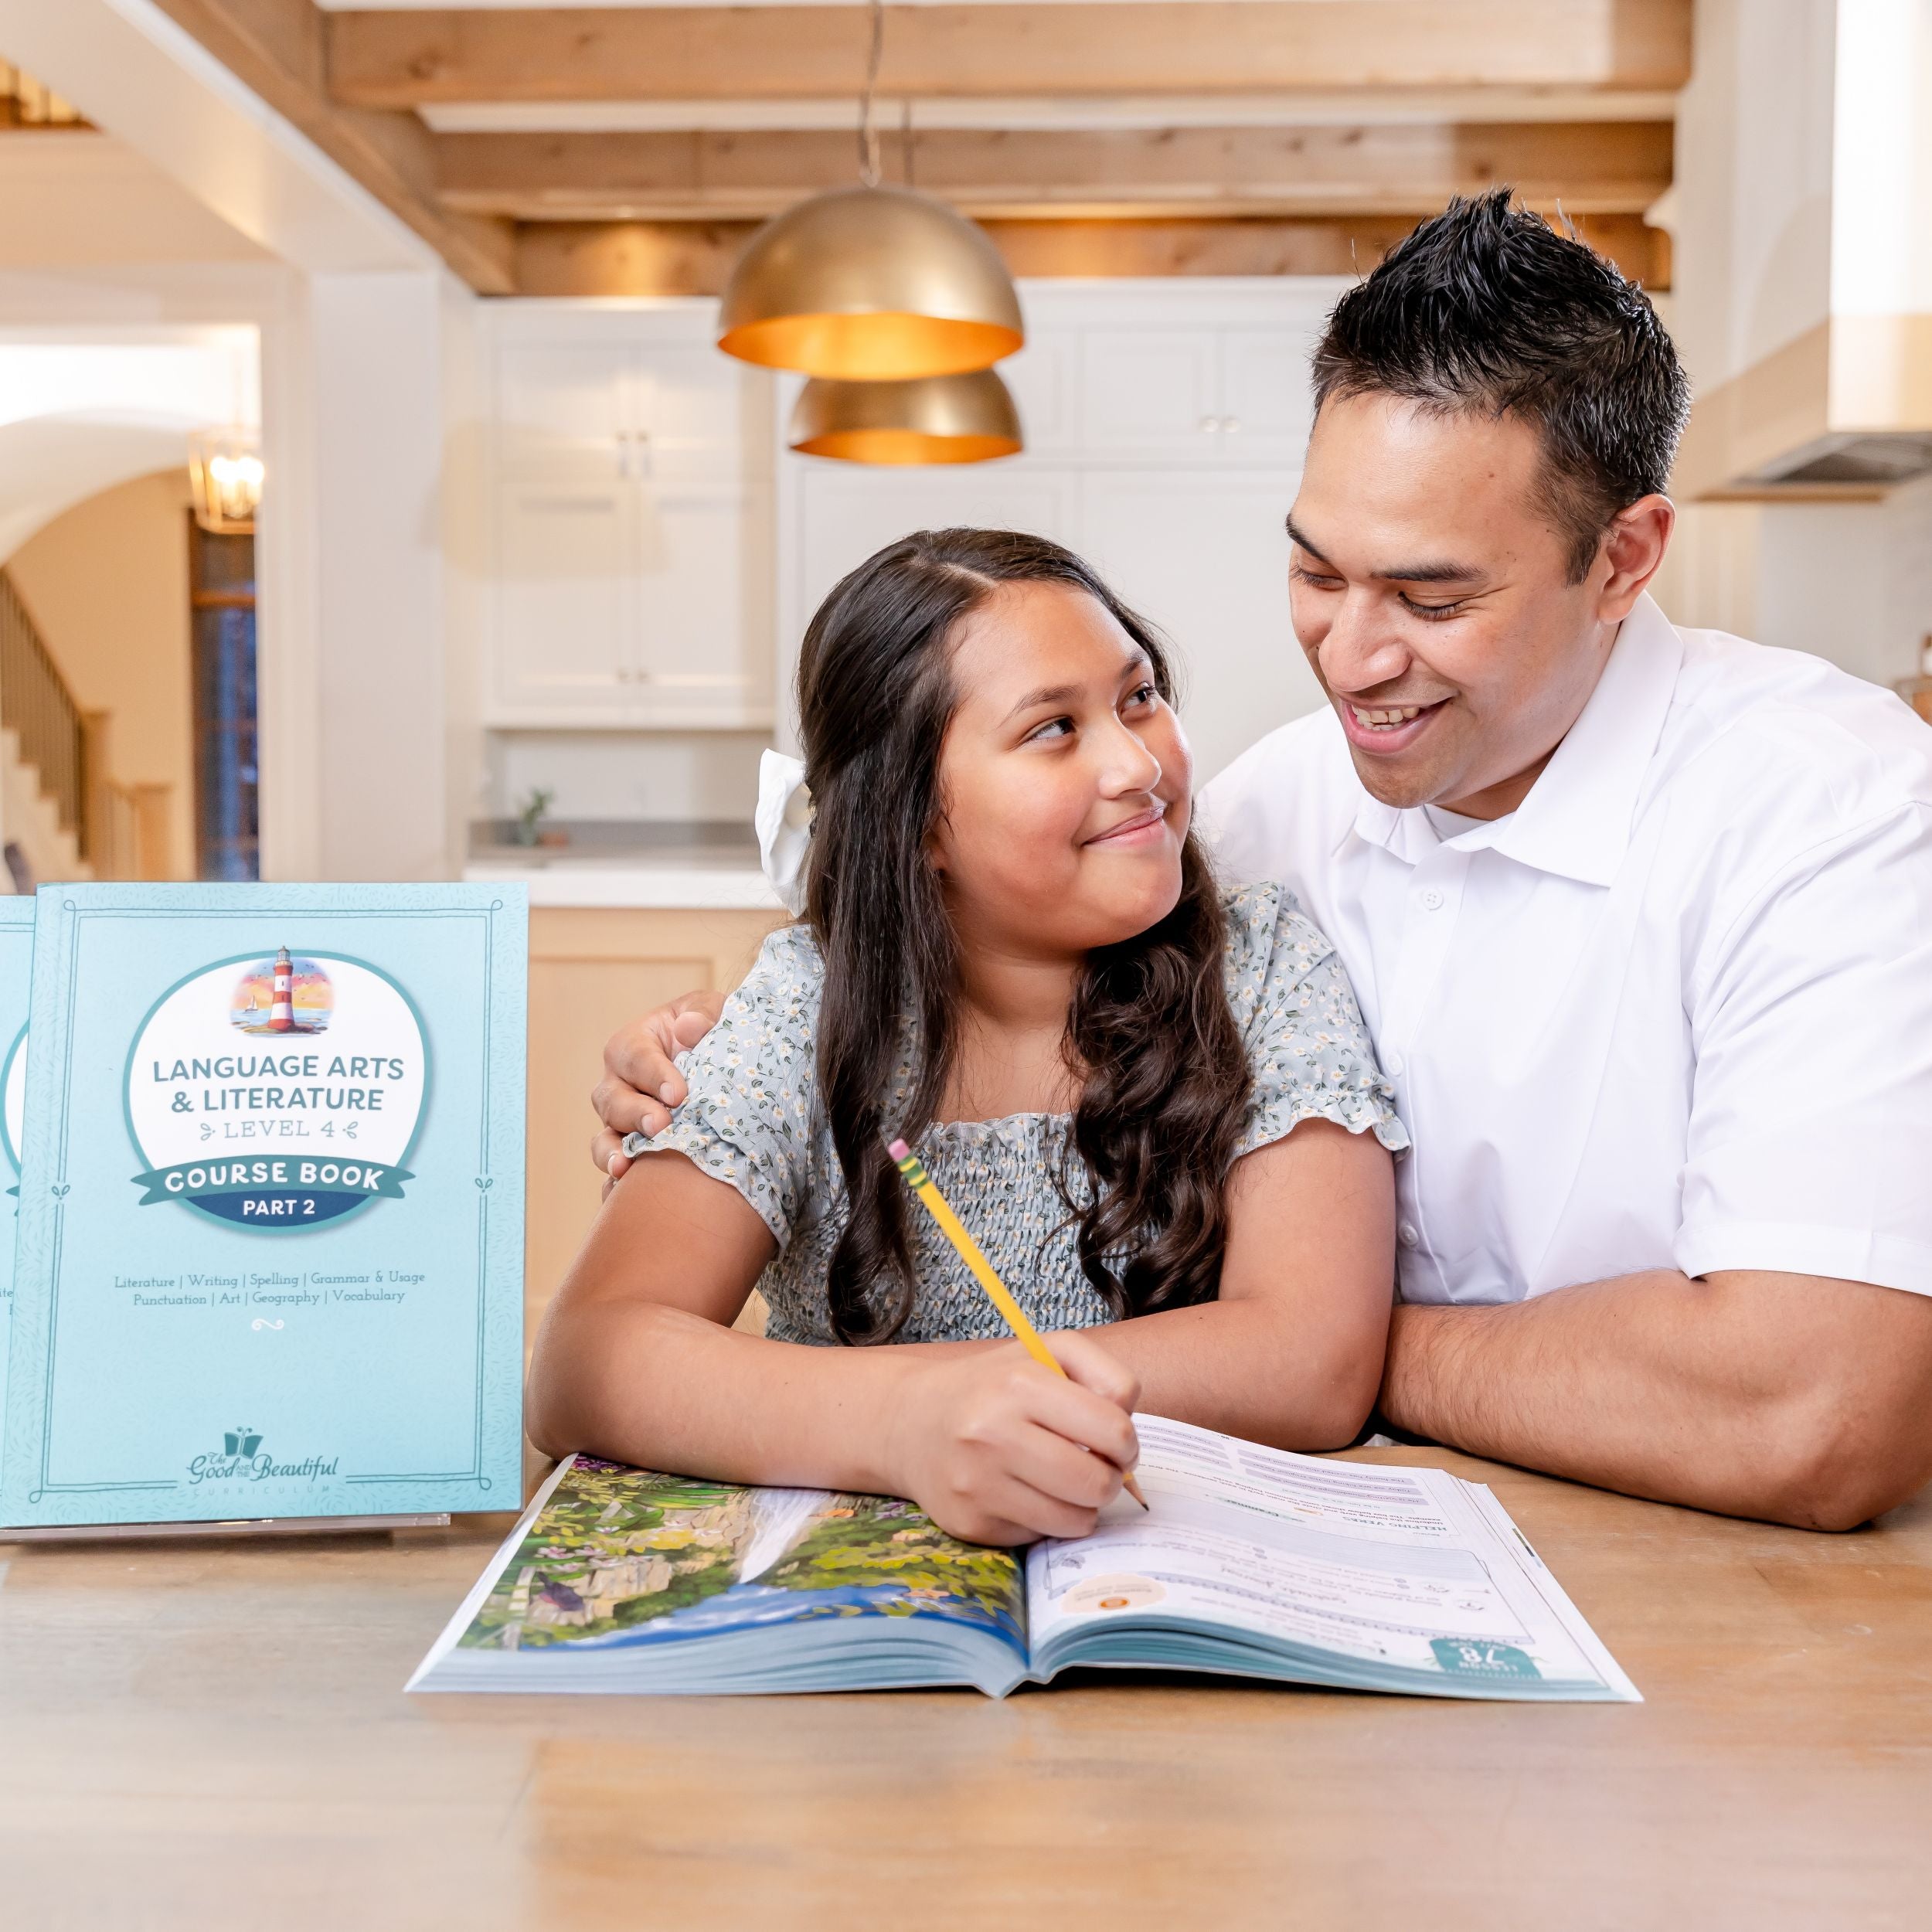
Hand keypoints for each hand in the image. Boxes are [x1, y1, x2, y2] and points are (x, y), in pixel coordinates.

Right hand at [591, 990, 725, 1184]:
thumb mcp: (715, 1013)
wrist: (725, 1069)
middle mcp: (619, 1083)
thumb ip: (705, 1014)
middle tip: (662, 1125)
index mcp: (635, 1043)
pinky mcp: (629, 1150)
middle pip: (612, 1099)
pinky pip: (614, 1171)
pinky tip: (622, 1199)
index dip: (654, 1074)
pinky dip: (614, 1186)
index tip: (678, 1093)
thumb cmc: (715, 1034)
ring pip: (604, 1136)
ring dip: (612, 1151)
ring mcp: (620, 1121)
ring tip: (626, 1166)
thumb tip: (688, 1027)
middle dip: (635, 1114)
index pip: (635, 1055)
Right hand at [886, 1332, 1141, 1544]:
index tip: (1117, 1443)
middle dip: (1110, 1480)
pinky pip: (1040, 1536)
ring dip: (1082, 1505)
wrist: (912, 1422)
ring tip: (1064, 1482)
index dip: (1127, 1442)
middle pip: (1096, 1484)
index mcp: (1019, 1384)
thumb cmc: (995, 1386)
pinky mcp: (970, 1523)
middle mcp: (992, 1434)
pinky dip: (1045, 1519)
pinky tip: (1025, 1493)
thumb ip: (1105, 1375)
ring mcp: (977, 1484)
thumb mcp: (1048, 1353)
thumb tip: (1127, 1425)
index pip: (1111, 1430)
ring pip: (1074, 1520)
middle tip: (1097, 1468)